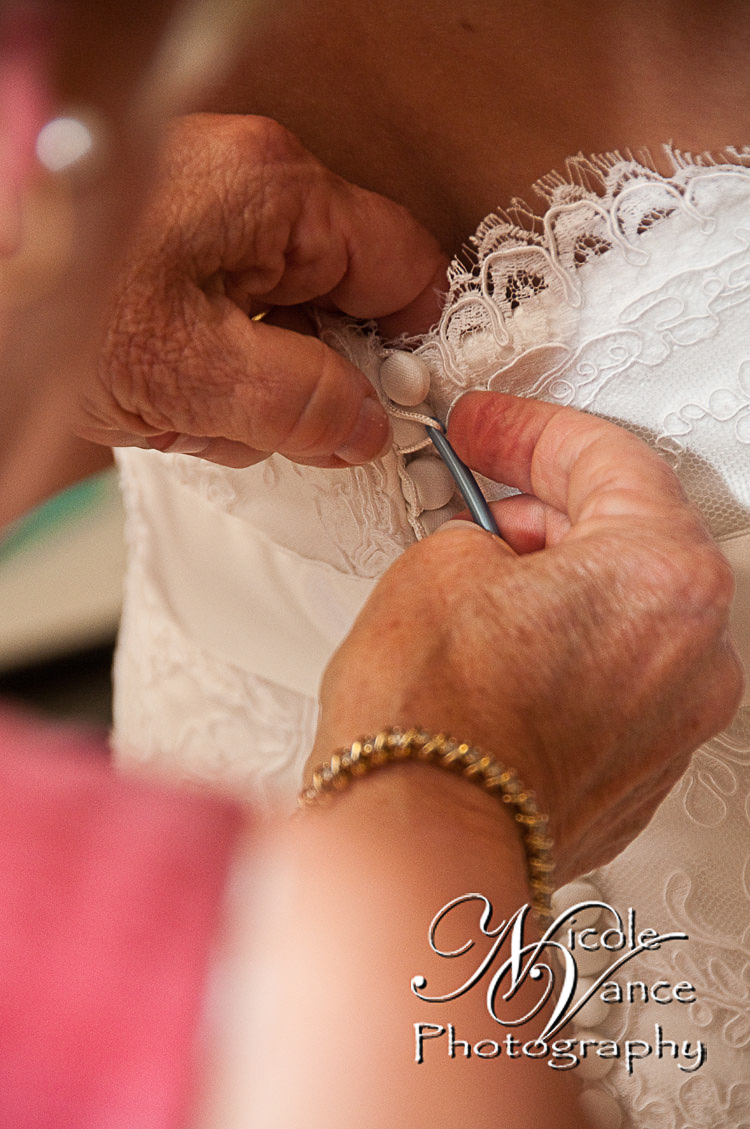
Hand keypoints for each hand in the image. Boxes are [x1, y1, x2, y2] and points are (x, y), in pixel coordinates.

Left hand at [86, 113, 445, 467]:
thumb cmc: (51, 313)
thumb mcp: (199, 380)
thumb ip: (308, 404)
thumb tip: (370, 424)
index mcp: (278, 191)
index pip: (403, 264)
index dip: (409, 345)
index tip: (398, 407)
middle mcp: (249, 182)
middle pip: (338, 295)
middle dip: (310, 374)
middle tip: (264, 421)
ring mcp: (206, 207)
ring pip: (281, 313)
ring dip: (251, 381)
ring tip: (191, 406)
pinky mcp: (173, 240)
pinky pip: (229, 312)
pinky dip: (211, 365)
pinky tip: (166, 390)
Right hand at [312, 391, 742, 880]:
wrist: (419, 841)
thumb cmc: (434, 723)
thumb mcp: (438, 566)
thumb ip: (484, 535)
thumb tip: (491, 554)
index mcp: (662, 579)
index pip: (609, 461)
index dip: (532, 431)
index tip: (490, 429)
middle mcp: (693, 655)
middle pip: (632, 538)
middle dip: (551, 506)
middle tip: (486, 494)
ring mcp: (672, 722)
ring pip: (625, 612)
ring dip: (560, 579)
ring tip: (483, 577)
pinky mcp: (639, 772)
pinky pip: (614, 679)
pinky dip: (568, 648)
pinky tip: (505, 647)